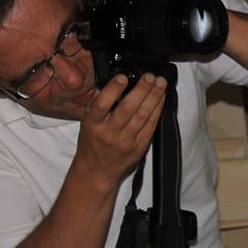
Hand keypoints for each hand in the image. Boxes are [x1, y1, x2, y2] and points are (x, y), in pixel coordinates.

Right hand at [74, 72, 166, 186]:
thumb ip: (97, 104)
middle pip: (128, 108)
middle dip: (141, 89)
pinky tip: (160, 98)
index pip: (102, 104)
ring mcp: (126, 142)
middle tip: (149, 76)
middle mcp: (109, 134)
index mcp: (93, 125)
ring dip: (154, 97)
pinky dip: (157, 110)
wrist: (97, 171)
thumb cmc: (92, 143)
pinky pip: (151, 125)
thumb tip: (112, 81)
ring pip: (143, 116)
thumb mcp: (87, 122)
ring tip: (159, 83)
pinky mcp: (139, 147)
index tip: (122, 77)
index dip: (113, 89)